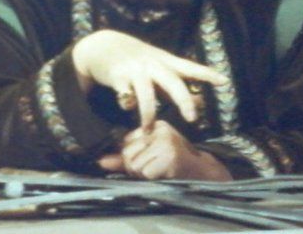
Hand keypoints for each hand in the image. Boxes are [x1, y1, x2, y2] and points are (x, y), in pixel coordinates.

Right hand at [72, 30, 226, 127]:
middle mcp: (152, 64)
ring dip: (149, 114)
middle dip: (183, 100)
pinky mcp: (118, 76)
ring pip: (147, 95)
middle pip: (172, 82)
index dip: (206, 74)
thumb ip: (173, 83)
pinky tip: (126, 106)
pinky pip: (125, 95)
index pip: (189, 67)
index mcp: (164, 61)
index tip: (224, 81)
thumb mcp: (156, 66)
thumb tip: (198, 100)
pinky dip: (126, 103)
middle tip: (192, 118)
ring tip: (148, 130)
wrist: (102, 45)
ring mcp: (135, 70)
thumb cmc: (135, 60)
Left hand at [97, 120, 232, 180]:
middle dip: (136, 167)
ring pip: (135, 164)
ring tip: (159, 170)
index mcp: (154, 124)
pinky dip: (152, 178)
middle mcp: (159, 129)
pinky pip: (146, 172)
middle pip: (128, 153)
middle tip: (153, 168)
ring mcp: (165, 141)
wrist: (202, 172)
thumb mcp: (150, 154)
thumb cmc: (174, 162)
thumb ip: (124, 157)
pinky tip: (164, 173)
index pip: (126, 141)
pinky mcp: (170, 155)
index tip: (147, 160)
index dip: (131, 156)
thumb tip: (100, 162)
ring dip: (144, 174)